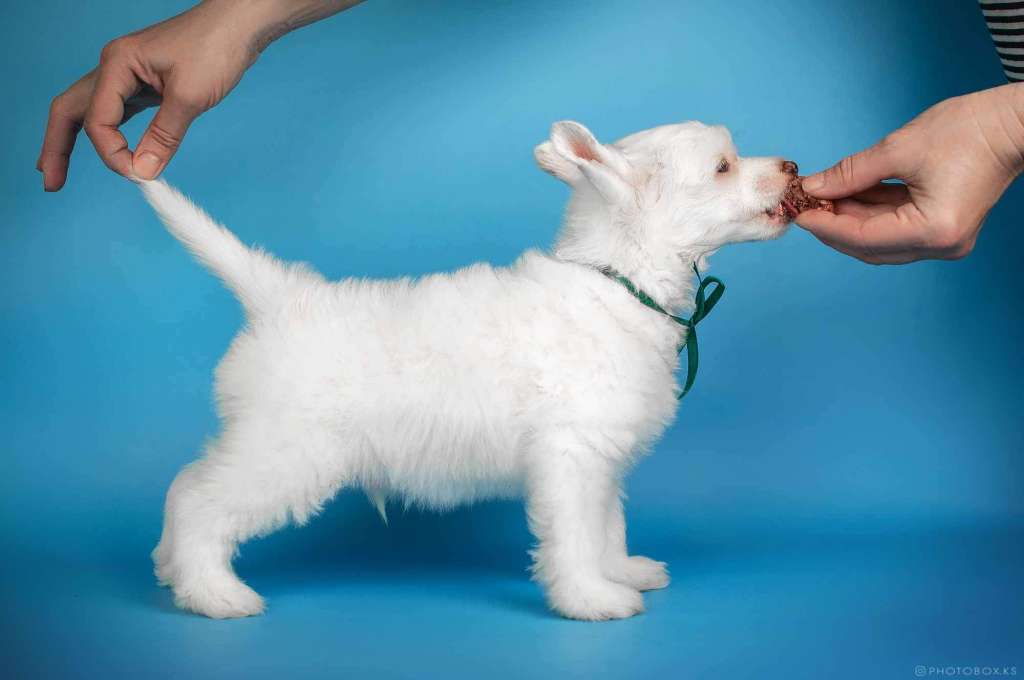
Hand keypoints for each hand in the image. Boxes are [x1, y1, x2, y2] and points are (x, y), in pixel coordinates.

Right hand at [37, 0, 359, 190]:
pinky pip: (115, 112)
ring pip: (90, 111)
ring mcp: (127, 75)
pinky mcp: (145, 84)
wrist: (238, 25)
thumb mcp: (190, 96)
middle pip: (72, 110)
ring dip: (74, 140)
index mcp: (117, 64)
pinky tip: (109, 152)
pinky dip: (107, 134)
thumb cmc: (216, 47)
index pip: (98, 120)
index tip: (137, 175)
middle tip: (52, 183)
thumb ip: (164, 136)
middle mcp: (115, 67)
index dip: (112, 153)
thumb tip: (143, 171)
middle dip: (57, 146)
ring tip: (59, 172)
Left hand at [795, 83, 1023, 263]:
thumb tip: (814, 187)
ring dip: (849, 218)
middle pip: (869, 245)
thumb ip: (850, 173)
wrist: (1014, 122)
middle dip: (833, 224)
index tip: (797, 210)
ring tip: (821, 196)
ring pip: (879, 238)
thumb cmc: (970, 130)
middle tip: (804, 203)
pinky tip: (845, 196)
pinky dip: (869, 213)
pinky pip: (895, 227)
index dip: (824, 224)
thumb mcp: (899, 149)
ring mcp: (943, 241)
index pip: (862, 237)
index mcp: (934, 230)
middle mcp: (940, 246)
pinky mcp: (942, 228)